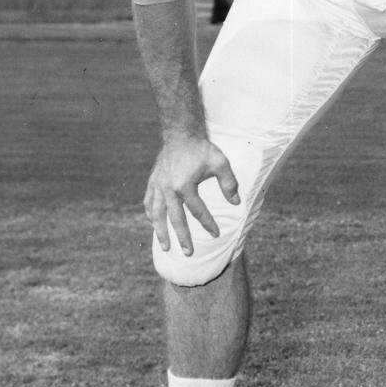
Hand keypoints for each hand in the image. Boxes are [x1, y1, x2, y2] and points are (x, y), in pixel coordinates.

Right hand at [144, 136, 239, 255]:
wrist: (181, 133)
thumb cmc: (202, 149)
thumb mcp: (220, 163)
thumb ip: (229, 184)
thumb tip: (236, 203)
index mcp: (185, 185)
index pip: (198, 211)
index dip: (208, 224)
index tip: (216, 234)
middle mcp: (168, 189)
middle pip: (175, 219)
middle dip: (183, 237)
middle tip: (189, 253)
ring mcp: (158, 185)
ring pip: (157, 214)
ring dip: (161, 232)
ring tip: (166, 247)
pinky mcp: (153, 181)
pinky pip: (148, 202)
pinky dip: (150, 215)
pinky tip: (154, 224)